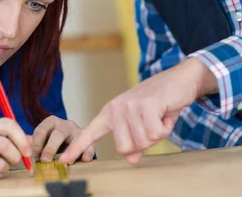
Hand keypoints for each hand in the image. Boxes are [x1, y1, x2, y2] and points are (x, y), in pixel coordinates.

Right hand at [0, 118, 30, 180]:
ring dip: (7, 168)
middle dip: (16, 156)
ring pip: (0, 165)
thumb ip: (12, 135)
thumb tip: (31, 142)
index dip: (22, 138)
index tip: (27, 150)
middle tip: (16, 160)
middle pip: (4, 146)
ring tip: (2, 165)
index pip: (8, 125)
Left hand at [31, 116, 93, 162]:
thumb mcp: (43, 138)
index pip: (42, 130)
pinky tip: (85, 159)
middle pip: (58, 134)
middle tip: (45, 159)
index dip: (36, 143)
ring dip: (70, 150)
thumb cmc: (54, 140)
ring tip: (64, 161)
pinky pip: (90, 146)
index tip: (32, 154)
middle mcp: (65, 125)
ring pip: (76, 138)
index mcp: (51, 122)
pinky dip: (88, 153)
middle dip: (51, 147)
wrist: (74, 140)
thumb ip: (34, 141)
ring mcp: (78, 133)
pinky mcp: (90, 142)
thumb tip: (23, 144)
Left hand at [60, 57, 215, 164]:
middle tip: (152, 125)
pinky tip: (166, 113)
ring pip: (143, 142)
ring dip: (158, 133)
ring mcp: (130, 105)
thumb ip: (134, 142)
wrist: (178, 80)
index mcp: (110, 113)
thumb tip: (131, 160)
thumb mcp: (142, 124)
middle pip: (124, 148)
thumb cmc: (158, 103)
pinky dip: (167, 127)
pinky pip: (157, 133)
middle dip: (144, 143)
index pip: (90, 133)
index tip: (64, 160)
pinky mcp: (146, 105)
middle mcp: (117, 108)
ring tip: (159, 116)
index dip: (77, 147)